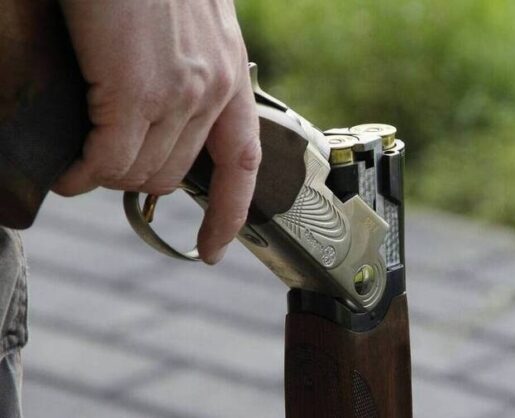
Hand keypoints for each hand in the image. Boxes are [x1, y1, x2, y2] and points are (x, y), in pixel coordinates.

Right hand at [55, 0, 260, 263]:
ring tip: (80, 168)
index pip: (243, 162)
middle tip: (103, 169)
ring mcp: (176, 93)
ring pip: (139, 173)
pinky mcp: (134, 90)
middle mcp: (212, 89)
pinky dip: (84, 175)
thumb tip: (152, 113)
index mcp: (230, 73)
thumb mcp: (187, 24)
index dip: (231, 213)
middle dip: (137, 182)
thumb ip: (184, 70)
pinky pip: (107, 161)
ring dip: (105, 179)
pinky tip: (68, 172)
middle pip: (175, 175)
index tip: (214, 250)